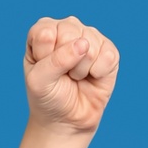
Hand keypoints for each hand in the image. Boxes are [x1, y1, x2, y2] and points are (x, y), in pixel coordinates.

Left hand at [23, 14, 118, 140]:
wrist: (66, 120)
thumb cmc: (48, 97)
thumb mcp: (39, 82)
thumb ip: (56, 60)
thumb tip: (84, 44)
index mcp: (45, 30)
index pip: (46, 34)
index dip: (45, 57)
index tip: (44, 71)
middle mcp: (68, 27)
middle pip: (70, 34)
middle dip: (66, 64)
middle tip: (63, 75)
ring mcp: (90, 36)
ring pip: (89, 47)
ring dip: (81, 70)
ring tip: (75, 77)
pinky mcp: (108, 51)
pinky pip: (107, 56)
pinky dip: (98, 73)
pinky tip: (92, 77)